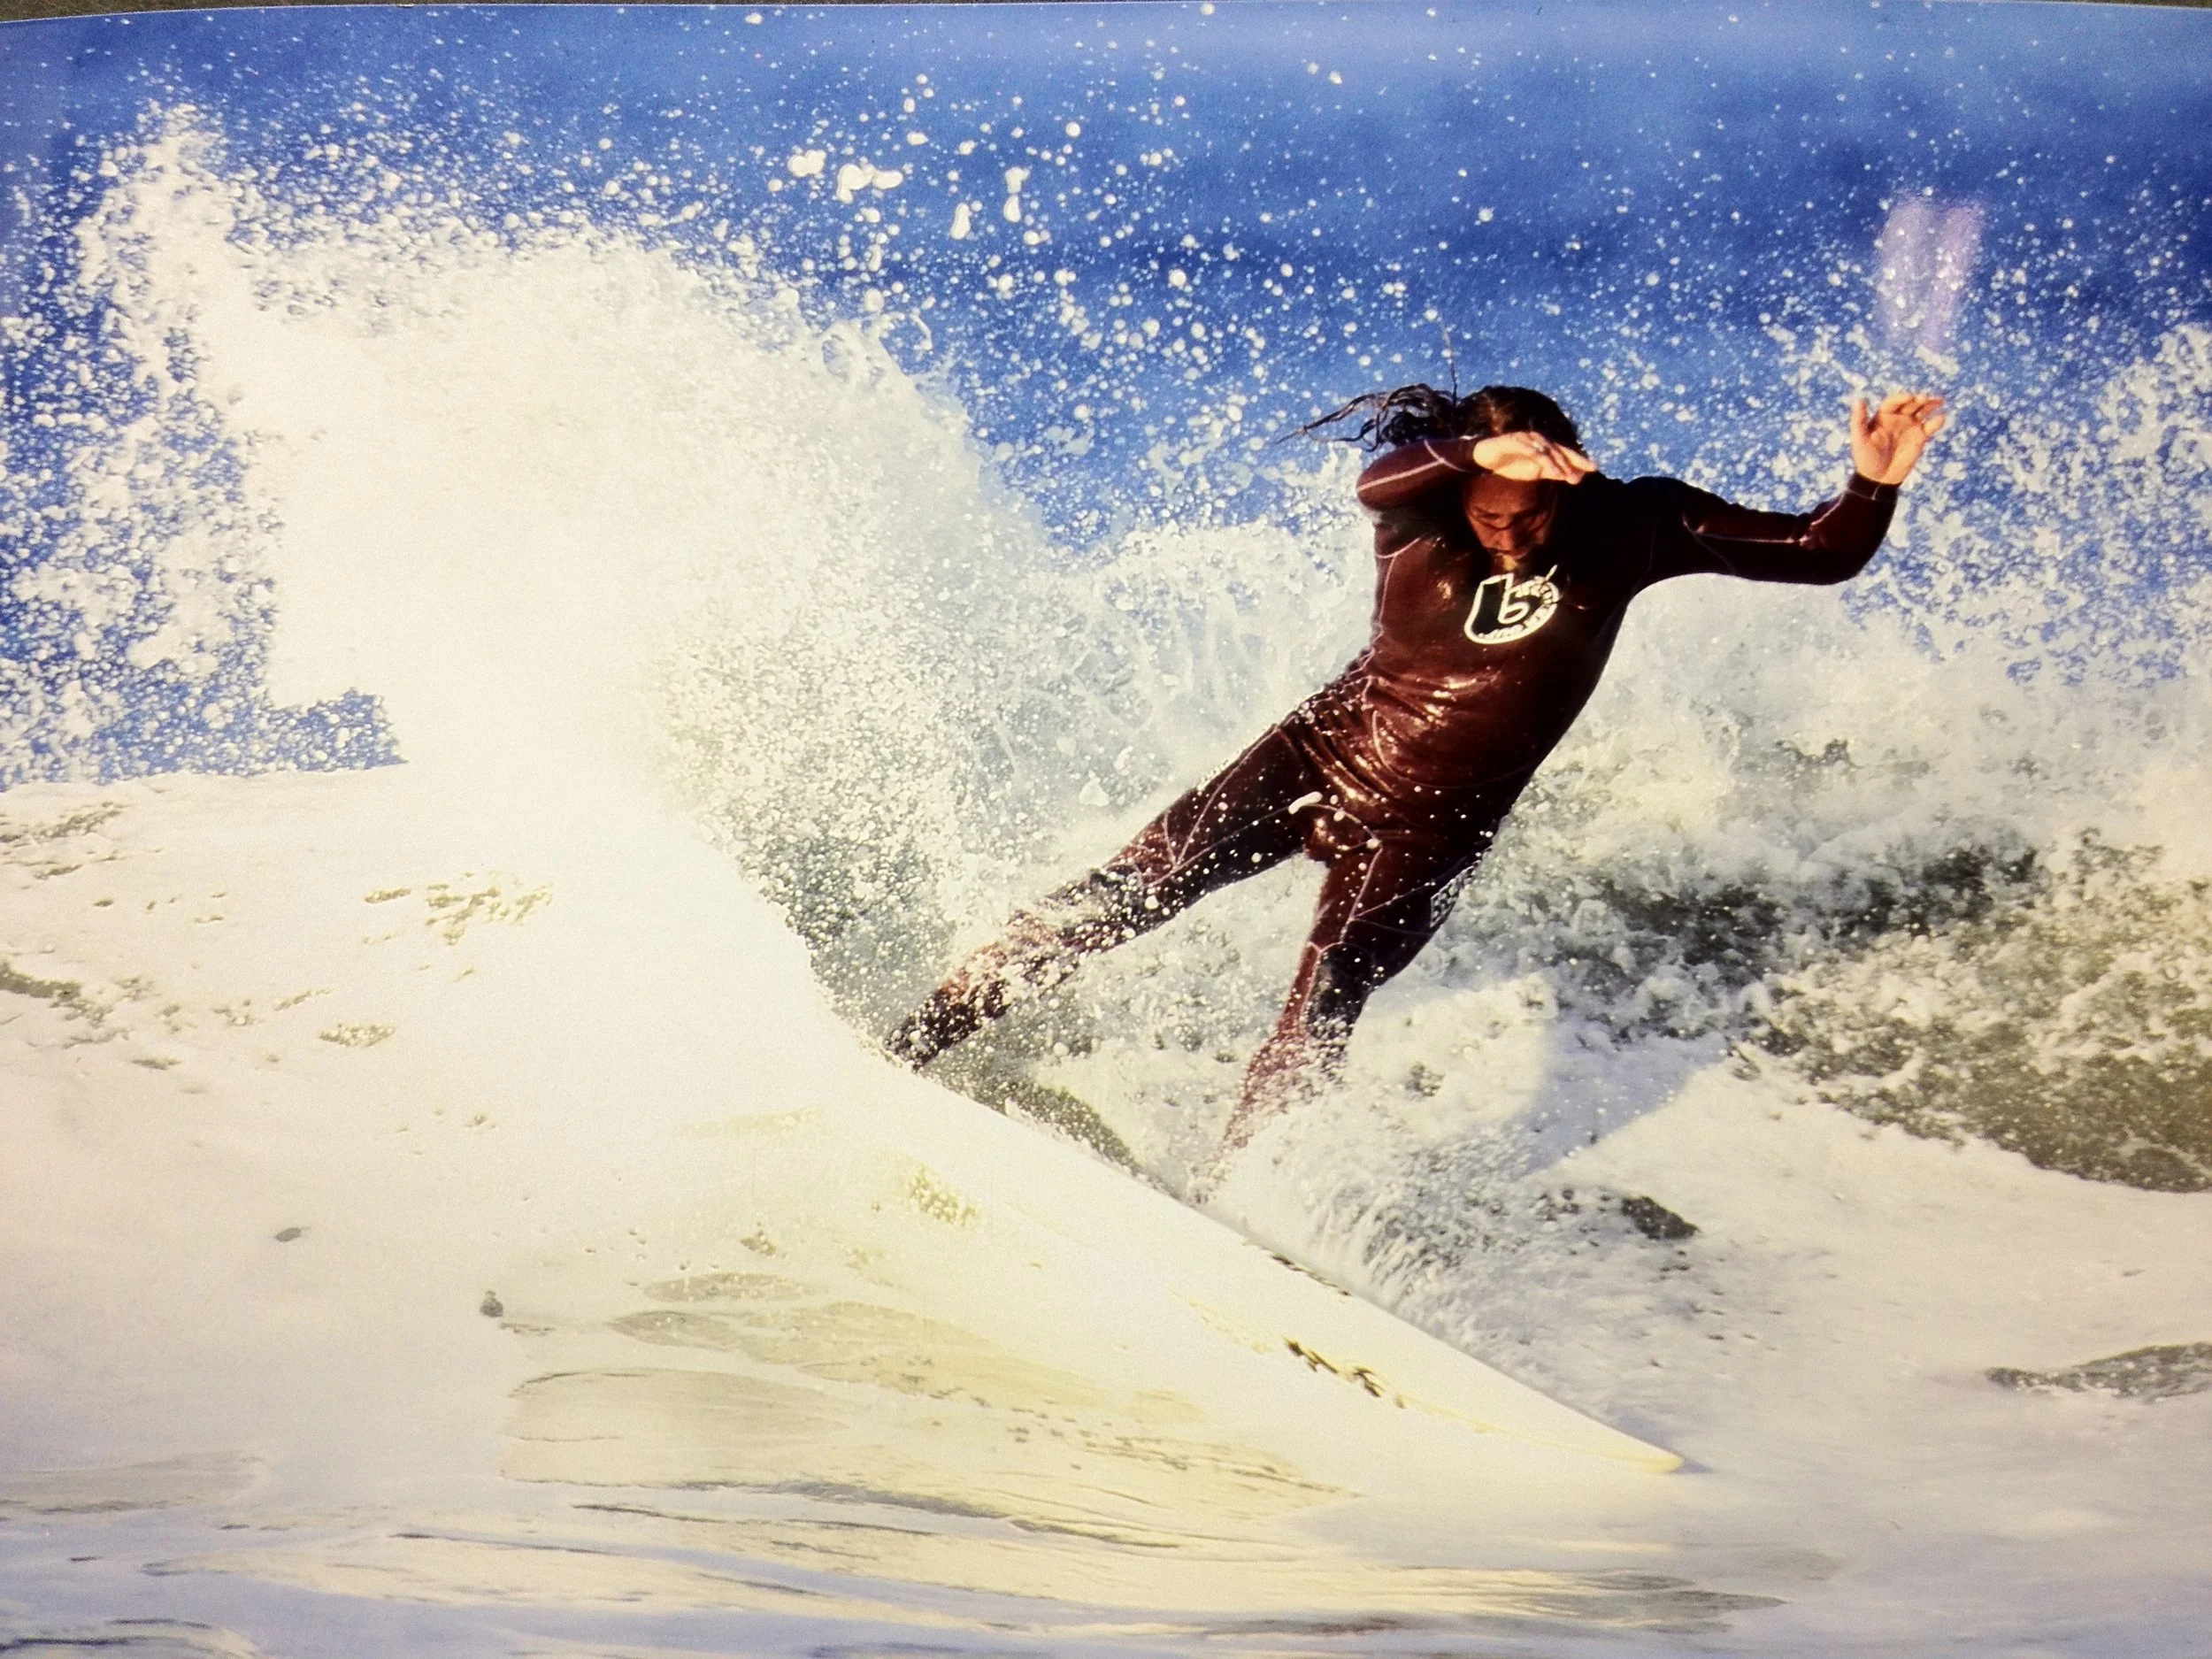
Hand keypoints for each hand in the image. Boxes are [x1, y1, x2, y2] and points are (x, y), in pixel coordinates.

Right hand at [1471, 430, 1595, 483]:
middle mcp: (1539, 440)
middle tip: (1585, 472)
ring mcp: (1527, 439)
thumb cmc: (1511, 463)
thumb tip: (1572, 476)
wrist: (1485, 457)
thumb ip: (1552, 472)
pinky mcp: (1514, 441)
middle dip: (1572, 461)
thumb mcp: (1534, 471)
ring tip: (1564, 475)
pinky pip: (1528, 448)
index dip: (1580, 460)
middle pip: (1560, 450)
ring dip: (1556, 462)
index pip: (1565, 453)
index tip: (1594, 468)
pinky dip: (1537, 455)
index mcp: (1545, 446)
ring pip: (1546, 450)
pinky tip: (1543, 463)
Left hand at [1850, 391, 1946, 485]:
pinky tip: (1940, 418)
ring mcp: (1910, 426)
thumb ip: (1858, 419)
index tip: (1909, 398)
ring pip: (1923, 411)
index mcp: (1883, 416)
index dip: (1901, 398)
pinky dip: (1937, 422)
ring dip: (1930, 405)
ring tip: (1938, 400)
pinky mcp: (1921, 437)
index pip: (1893, 402)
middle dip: (1918, 399)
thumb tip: (1858, 399)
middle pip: (1911, 404)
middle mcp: (1898, 418)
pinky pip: (1931, 426)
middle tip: (1924, 398)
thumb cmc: (1866, 458)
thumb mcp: (1859, 439)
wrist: (1879, 478)